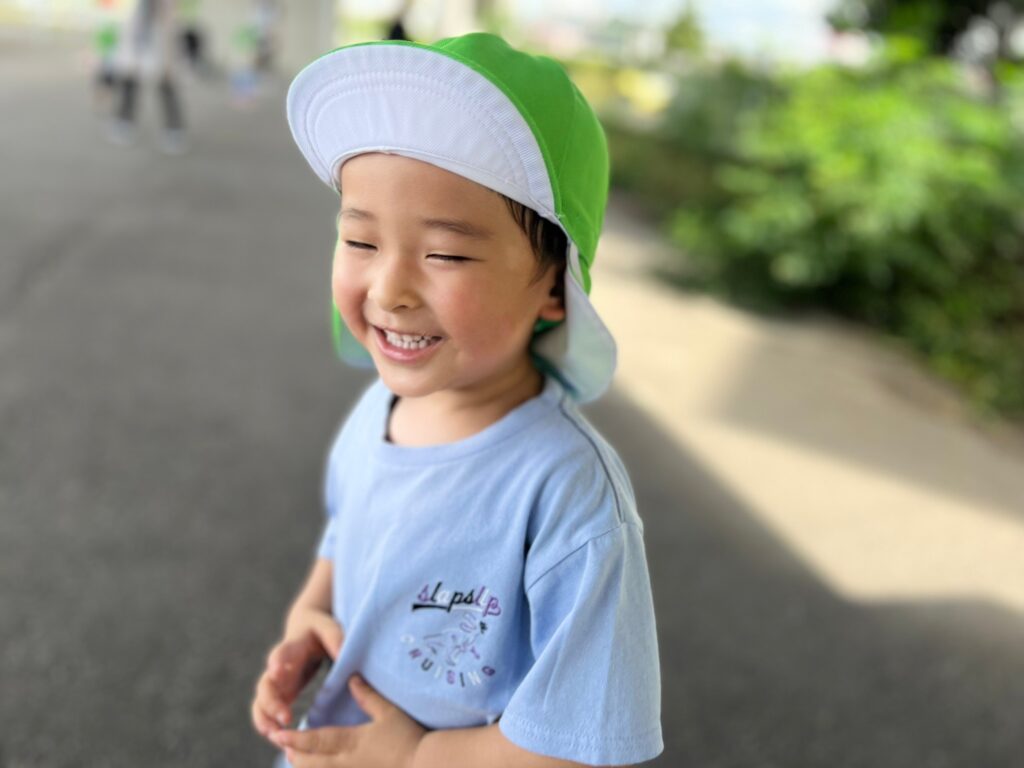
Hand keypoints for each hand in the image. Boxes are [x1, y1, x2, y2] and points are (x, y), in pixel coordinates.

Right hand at [251, 609, 343, 740]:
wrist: (305, 627)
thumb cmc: (319, 628)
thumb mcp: (328, 627)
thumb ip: (334, 638)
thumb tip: (342, 654)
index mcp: (292, 646)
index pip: (282, 653)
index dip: (278, 661)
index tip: (276, 671)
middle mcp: (278, 666)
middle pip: (266, 684)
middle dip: (272, 702)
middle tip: (285, 717)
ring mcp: (276, 681)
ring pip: (261, 701)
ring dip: (266, 717)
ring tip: (275, 734)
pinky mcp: (279, 692)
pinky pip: (265, 710)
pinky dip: (266, 723)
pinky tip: (274, 736)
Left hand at [270, 675, 425, 767]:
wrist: (425, 764)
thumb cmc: (408, 738)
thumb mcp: (389, 713)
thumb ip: (368, 696)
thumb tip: (352, 678)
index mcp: (351, 742)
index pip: (317, 740)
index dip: (296, 737)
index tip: (279, 734)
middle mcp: (347, 763)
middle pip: (312, 762)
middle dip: (295, 754)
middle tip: (284, 746)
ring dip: (306, 766)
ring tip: (296, 759)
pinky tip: (321, 767)